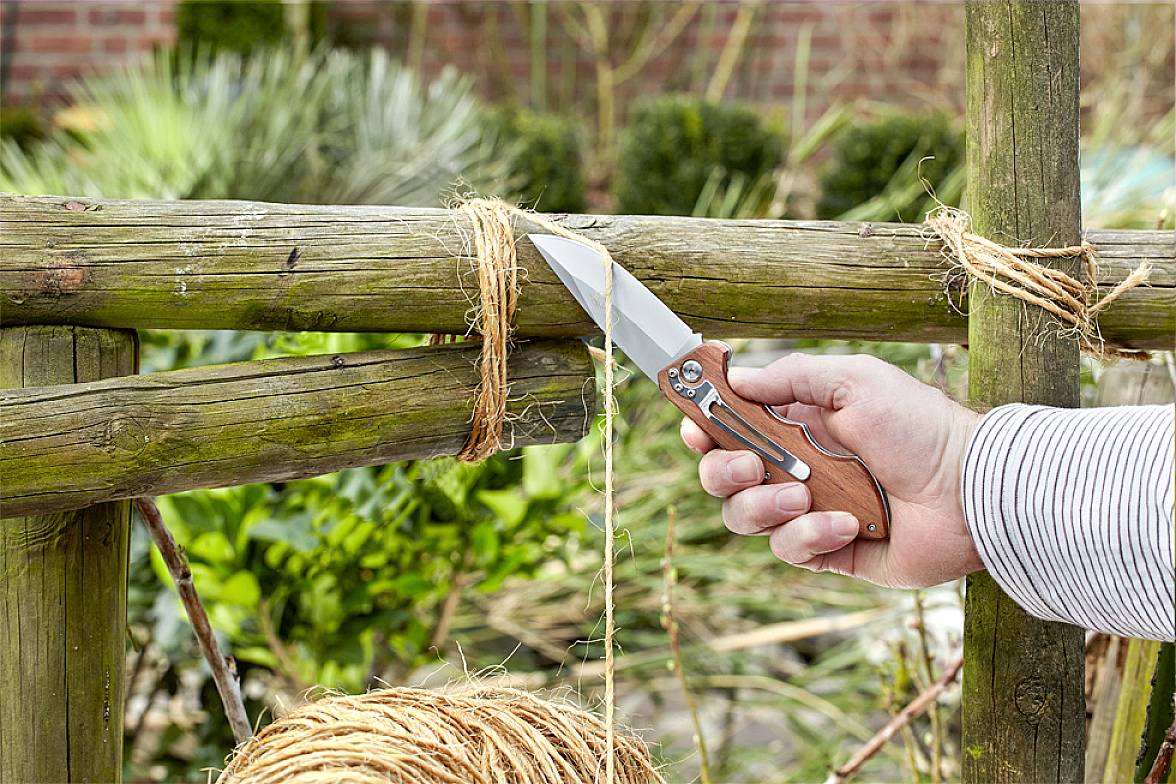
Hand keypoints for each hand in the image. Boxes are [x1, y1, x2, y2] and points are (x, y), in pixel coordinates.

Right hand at [680, 353, 982, 588]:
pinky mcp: (828, 551)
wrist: (971, 489)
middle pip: (723, 477)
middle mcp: (795, 469)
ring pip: (746, 517)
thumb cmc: (919, 428)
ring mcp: (809, 511)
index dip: (704, 430)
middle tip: (750, 465)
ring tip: (804, 496)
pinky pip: (790, 550)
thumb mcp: (855, 382)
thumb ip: (792, 378)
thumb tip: (737, 378)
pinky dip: (810, 536)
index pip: (730, 429)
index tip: (695, 429)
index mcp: (797, 425)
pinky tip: (846, 525)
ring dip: (765, 506)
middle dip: (723, 472)